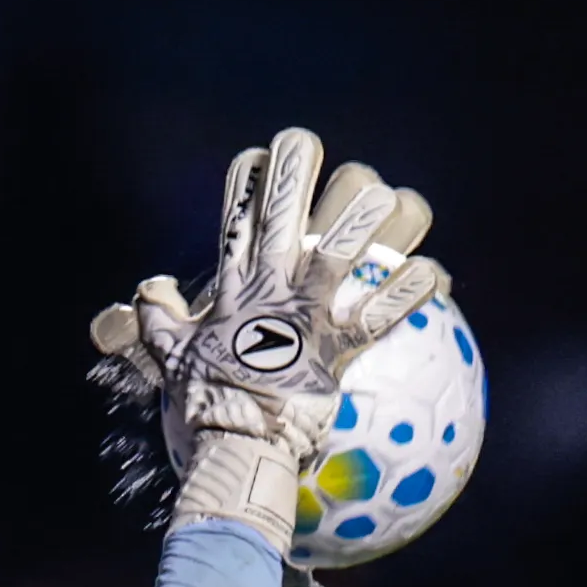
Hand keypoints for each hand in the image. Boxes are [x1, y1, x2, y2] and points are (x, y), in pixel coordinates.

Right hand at [92, 128, 443, 545]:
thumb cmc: (202, 405)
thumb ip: (159, 316)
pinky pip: (380, 318)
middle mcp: (270, 294)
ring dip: (364, 225)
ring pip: (338, 256)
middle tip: (303, 140)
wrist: (234, 446)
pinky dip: (407, 296)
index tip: (257, 153)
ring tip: (387, 197)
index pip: (234, 225)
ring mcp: (305, 319)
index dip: (243, 184)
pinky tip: (435, 273)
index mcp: (232, 293)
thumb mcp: (169, 355)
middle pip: (281, 221)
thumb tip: (150, 287)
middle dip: (291, 175)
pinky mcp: (337, 351)